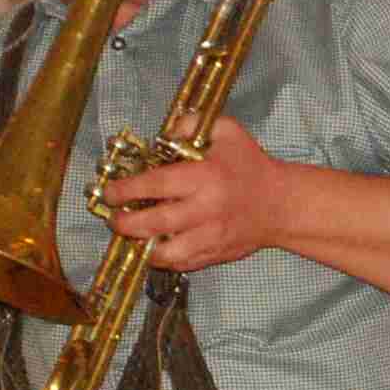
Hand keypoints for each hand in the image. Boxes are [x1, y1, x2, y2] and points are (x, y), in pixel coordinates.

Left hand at [96, 115, 290, 273]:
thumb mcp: (227, 132)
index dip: (126, 189)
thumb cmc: (249, 165)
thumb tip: (161, 134)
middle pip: (155, 223)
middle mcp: (206, 210)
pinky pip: (182, 264)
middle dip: (126, 223)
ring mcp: (211, 237)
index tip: (110, 192)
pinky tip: (154, 247)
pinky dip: (163, 258)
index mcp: (205, 177)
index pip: (156, 185)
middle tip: (113, 219)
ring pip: (167, 253)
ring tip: (132, 236)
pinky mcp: (215, 255)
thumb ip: (192, 125)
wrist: (280, 205)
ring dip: (142, 246)